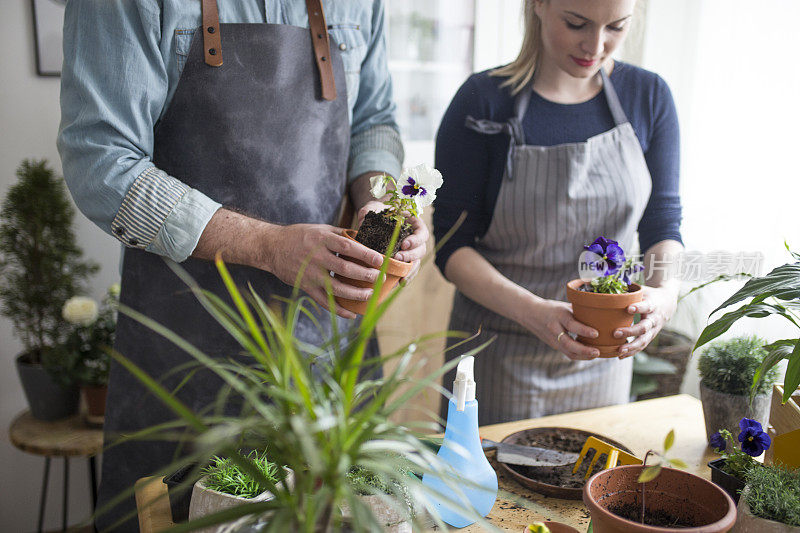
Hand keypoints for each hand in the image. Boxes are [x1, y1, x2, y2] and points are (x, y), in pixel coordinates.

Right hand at [263, 223, 383, 318]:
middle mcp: (316, 257)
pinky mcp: (305, 287)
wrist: (272, 247)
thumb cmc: (300, 236)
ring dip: (356, 293)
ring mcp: (310, 274)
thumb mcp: (320, 229)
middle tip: (380, 278)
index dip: (365, 254)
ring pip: (336, 288)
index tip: (380, 260)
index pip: (347, 247)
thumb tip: (365, 238)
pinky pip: (324, 301)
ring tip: (370, 294)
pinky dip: (339, 309)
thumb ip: (342, 234)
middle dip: (365, 275)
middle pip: (345, 269)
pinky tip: (352, 313)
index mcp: (322, 240)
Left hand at [356, 203, 428, 283]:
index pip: (422, 232)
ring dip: (409, 270)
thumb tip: (362, 222)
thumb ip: (368, 211)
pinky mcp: (403, 261)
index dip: (416, 240)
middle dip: (410, 256)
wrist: (376, 219)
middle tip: (397, 258)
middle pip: (421, 250)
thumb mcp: (373, 207)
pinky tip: (398, 283)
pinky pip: (408, 271)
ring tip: (400, 277)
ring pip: (416, 263)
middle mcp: (415, 239)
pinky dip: (405, 277)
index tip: (404, 244)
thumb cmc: (378, 211)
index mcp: (414, 224)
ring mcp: (410, 251)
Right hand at [523, 299, 600, 360]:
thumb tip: (600, 315)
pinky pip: (567, 352)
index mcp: (558, 315)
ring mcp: (552, 339)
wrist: (530, 313)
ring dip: (583, 356)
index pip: (571, 325)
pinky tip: (588, 354)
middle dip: (584, 350)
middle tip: (597, 352)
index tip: (596, 334)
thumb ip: (579, 312)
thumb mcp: (564, 306)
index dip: (584, 330)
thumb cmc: (551, 308)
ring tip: (595, 355)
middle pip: (568, 343)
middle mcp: (554, 328)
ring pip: (568, 352)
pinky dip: (579, 355)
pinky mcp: (553, 345)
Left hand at [613, 285, 677, 358]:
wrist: (668, 304)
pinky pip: (642, 346)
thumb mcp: (642, 290)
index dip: (639, 308)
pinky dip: (632, 352)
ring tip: (619, 350)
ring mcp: (653, 330)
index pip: (647, 306)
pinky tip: (619, 356)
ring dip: (631, 347)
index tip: (629, 309)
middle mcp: (654, 319)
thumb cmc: (649, 295)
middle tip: (615, 333)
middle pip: (644, 327)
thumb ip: (628, 290)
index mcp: (653, 305)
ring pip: (644, 341)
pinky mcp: (650, 337)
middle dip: (630, 331)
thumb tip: (606, 286)